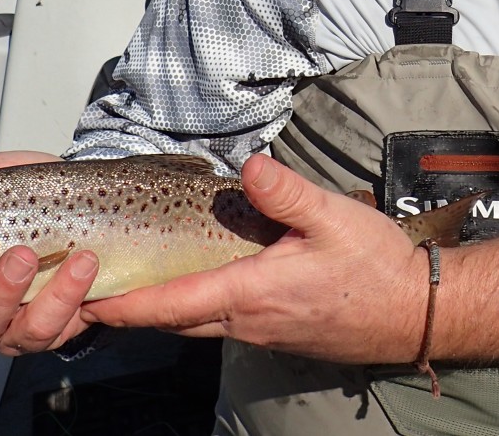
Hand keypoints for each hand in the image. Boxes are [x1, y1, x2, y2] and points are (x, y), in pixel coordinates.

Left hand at [79, 154, 427, 364]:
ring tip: (127, 290)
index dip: (124, 305)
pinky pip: (221, 325)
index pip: (171, 304)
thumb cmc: (376, 267)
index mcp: (251, 292)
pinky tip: (193, 288)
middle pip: (173, 321)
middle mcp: (248, 320)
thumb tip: (250, 165)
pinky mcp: (277, 332)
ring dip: (160, 311)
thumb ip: (288, 192)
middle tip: (87, 296)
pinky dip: (192, 311)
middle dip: (129, 312)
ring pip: (196, 325)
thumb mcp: (333, 217)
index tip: (85, 302)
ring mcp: (261, 332)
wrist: (414, 311)